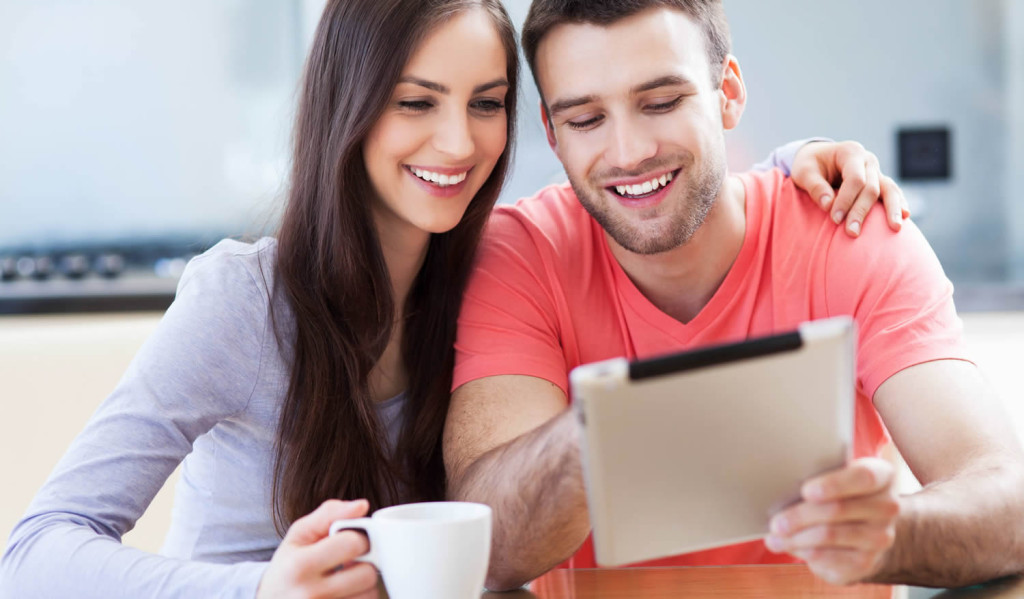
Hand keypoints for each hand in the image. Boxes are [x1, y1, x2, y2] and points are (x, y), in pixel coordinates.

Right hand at [257, 499, 378, 598]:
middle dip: (364, 565)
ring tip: (346, 582)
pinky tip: (345, 594)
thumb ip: (329, 514)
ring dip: (364, 587)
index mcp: (300, 566)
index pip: (353, 543)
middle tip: (350, 564)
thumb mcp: (298, 536)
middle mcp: (310, 594)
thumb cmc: (287, 567)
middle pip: (368, 574)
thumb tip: (362, 505)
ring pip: (370, 596)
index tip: (352, 541)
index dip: (359, 538)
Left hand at [764, 458, 899, 585]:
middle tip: (775, 522)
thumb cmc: (842, 494)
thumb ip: (818, 474)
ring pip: (829, 535)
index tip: (806, 491)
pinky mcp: (867, 562)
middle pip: (838, 509)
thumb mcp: (838, 476)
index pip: (863, 477)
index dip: (834, 484)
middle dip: (800, 516)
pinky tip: (788, 546)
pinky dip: (802, 552)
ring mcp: (880, 537)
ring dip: (796, 537)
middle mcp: (887, 507)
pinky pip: (829, 557)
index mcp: (882, 476)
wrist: (867, 530)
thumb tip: (778, 486)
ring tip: (774, 536)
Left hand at [791, 141, 909, 236]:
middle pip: (871, 187)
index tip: (835, 219)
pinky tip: (904, 217)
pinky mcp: (879, 181)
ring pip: (889, 189)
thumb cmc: (809, 165)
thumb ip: (815, 186)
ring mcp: (876, 170)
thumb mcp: (804, 172)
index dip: (846, 200)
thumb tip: (828, 205)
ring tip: (895, 227)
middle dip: (861, 211)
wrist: (818, 158)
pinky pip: (892, 192)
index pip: (854, 179)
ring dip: (891, 209)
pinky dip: (898, 203)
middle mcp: (867, 160)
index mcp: (850, 152)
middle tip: (852, 232)